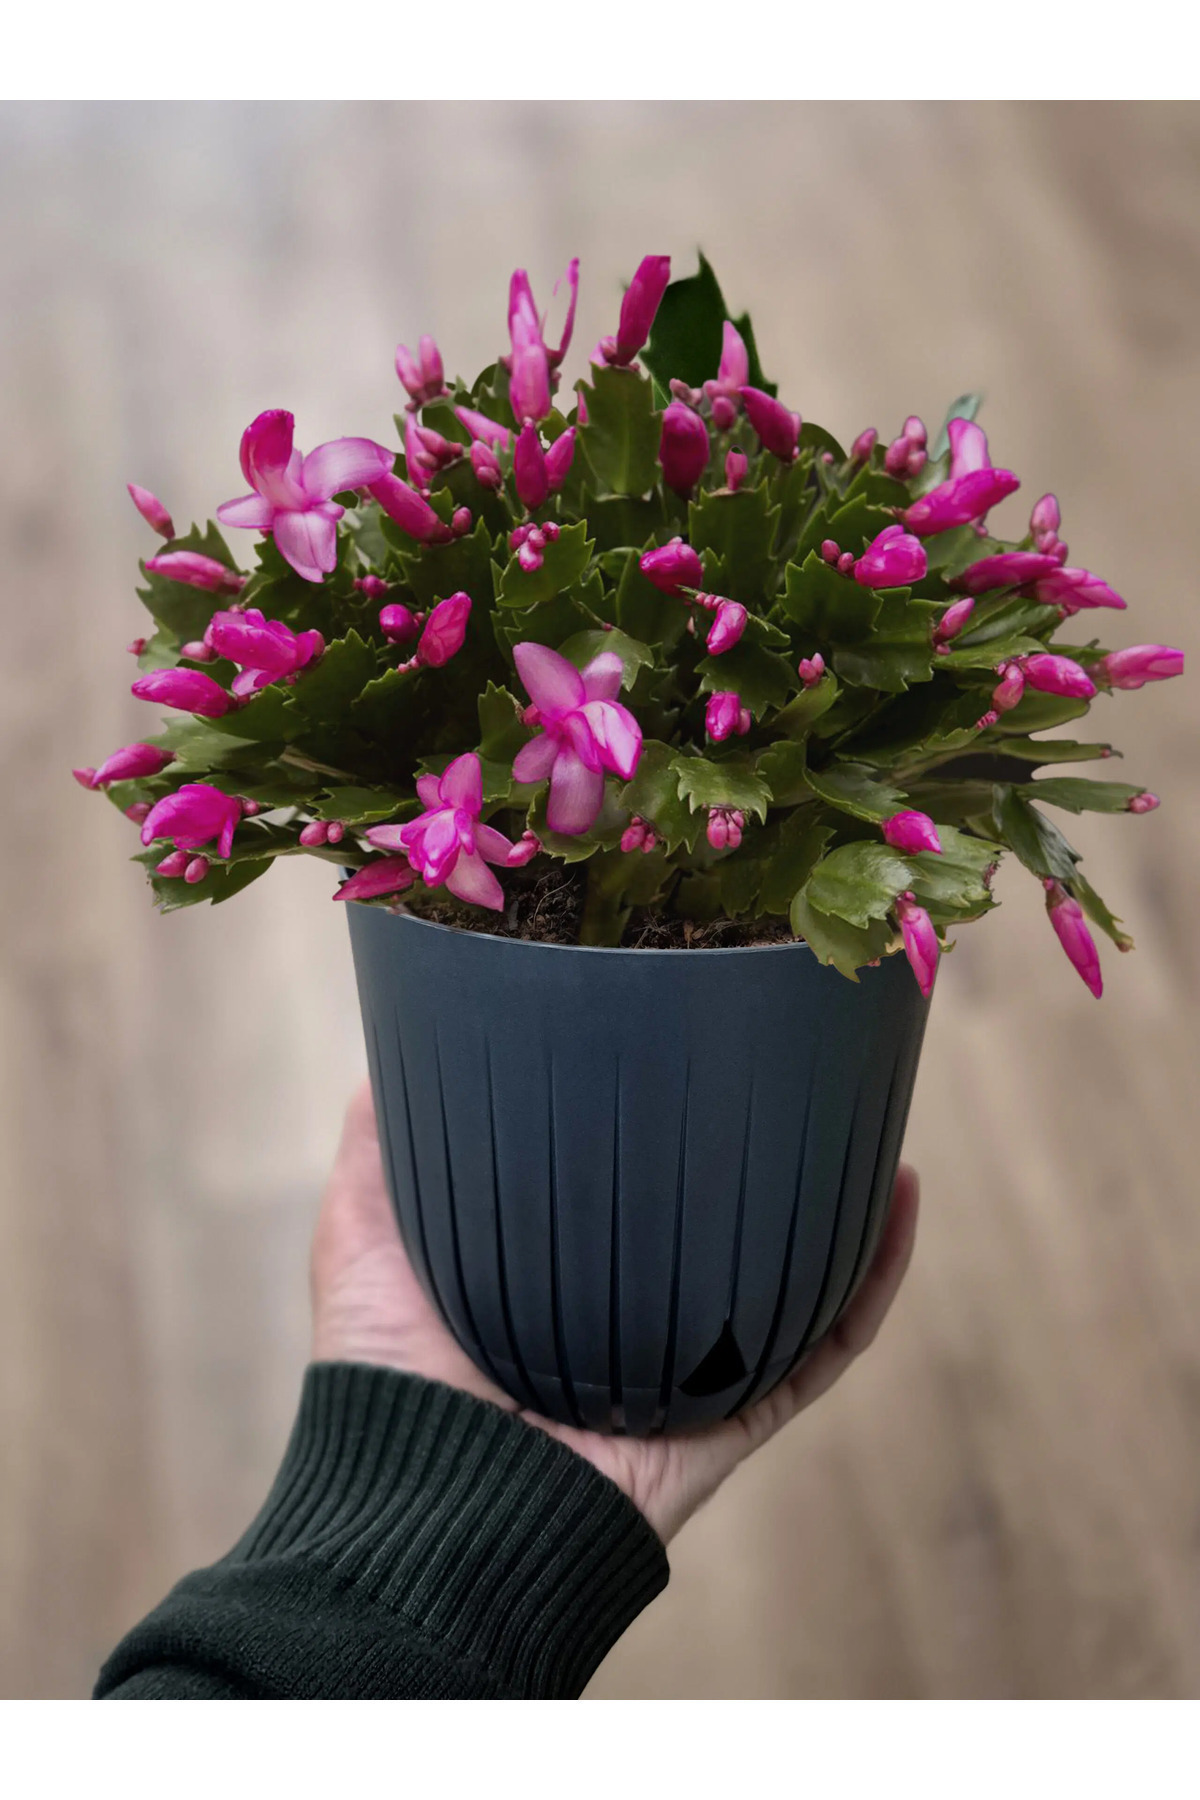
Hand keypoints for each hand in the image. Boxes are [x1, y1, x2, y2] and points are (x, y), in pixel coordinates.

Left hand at [312, 1082, 918, 1543]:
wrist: (425, 1507)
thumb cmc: (385, 1380)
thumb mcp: (365, 1236)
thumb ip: (380, 1148)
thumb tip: (388, 1051)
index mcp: (564, 1278)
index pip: (637, 1190)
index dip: (672, 1123)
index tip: (699, 1041)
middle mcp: (638, 1319)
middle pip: (726, 1228)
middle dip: (774, 1158)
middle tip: (803, 1067)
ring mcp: (694, 1368)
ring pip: (796, 1276)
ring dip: (846, 1203)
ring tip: (874, 1115)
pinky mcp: (735, 1413)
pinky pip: (827, 1346)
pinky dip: (873, 1278)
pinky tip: (897, 1199)